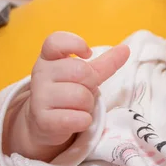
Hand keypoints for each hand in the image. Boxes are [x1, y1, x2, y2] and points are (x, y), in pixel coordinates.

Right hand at [11, 32, 128, 158]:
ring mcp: (39, 97)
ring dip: (87, 106)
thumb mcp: (85, 75)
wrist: (44, 124)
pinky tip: (76, 120)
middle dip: (90, 85)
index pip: (56, 41)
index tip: (87, 54)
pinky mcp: (43, 120)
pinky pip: (77, 118)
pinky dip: (84, 121)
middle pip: (81, 72)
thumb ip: (104, 63)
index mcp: (48, 59)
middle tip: (82, 93)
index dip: (75, 44)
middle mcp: (40, 74)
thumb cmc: (67, 93)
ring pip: (81, 96)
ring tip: (77, 108)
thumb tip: (125, 49)